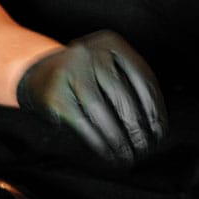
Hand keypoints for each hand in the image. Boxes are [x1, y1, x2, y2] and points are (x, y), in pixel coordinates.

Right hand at [16, 30, 166, 163]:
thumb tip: (155, 123)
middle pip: (121, 94)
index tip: (160, 130)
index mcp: (111, 43)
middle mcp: (90, 53)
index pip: (142, 78)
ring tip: (128, 154)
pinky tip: (108, 152)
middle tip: (145, 148)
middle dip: (136, 126)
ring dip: (117, 137)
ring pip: (100, 110)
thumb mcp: (109, 66)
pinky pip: (81, 122)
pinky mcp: (55, 95)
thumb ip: (130, 83)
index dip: (154, 108)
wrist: (37, 73)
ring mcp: (69, 72)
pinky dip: (98, 141)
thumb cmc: (86, 76)